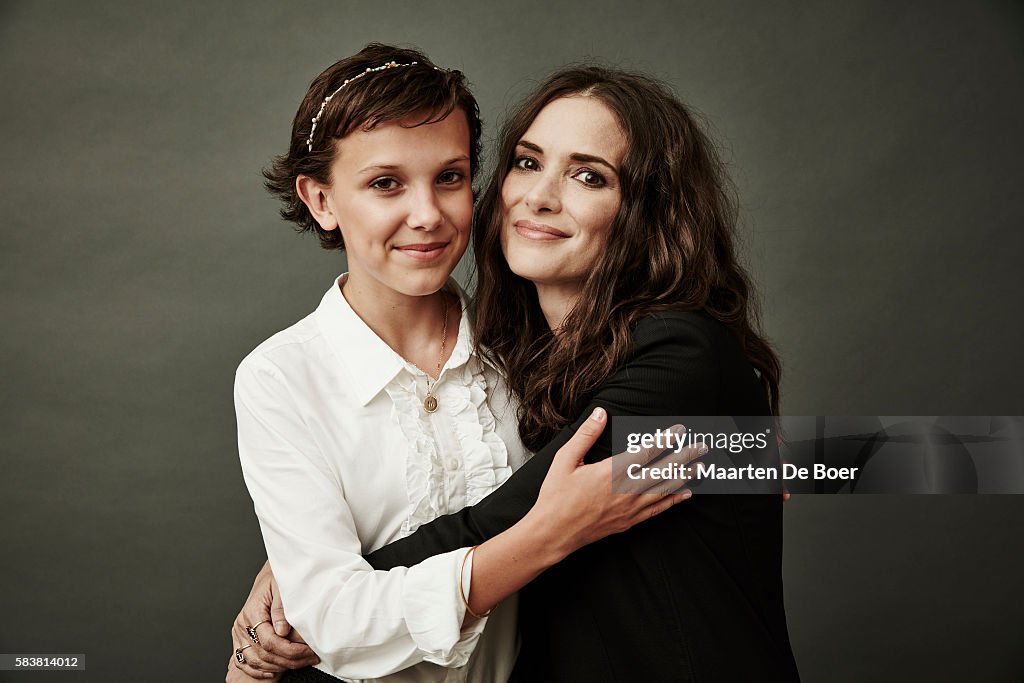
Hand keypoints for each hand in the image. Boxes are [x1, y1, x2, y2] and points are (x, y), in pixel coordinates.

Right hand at [229, 561, 319, 679]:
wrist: (269, 575)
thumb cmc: (277, 578)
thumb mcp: (282, 588)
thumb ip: (281, 609)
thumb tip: (282, 631)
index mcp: (252, 612)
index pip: (269, 641)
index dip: (289, 650)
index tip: (307, 651)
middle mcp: (242, 625)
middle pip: (263, 654)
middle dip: (289, 660)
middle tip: (310, 658)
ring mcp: (239, 633)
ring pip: (255, 660)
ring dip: (278, 667)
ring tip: (299, 663)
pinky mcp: (241, 638)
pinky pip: (244, 661)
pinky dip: (258, 670)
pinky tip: (273, 671)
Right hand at [528, 407, 701, 558]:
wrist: (553, 533)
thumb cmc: (556, 497)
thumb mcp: (564, 460)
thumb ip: (585, 436)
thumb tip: (600, 413)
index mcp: (610, 472)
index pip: (646, 452)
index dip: (666, 439)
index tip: (680, 430)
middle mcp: (625, 491)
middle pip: (663, 470)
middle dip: (685, 456)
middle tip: (703, 446)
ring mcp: (629, 508)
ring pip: (665, 489)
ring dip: (685, 476)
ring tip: (702, 466)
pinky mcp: (629, 522)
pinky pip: (658, 509)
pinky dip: (674, 500)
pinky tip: (686, 493)